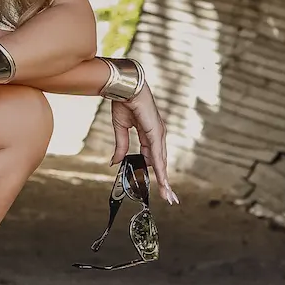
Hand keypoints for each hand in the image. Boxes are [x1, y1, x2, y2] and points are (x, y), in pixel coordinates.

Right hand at [112, 79, 176, 204]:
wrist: (125, 87)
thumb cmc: (123, 102)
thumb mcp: (120, 128)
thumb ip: (121, 146)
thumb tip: (115, 163)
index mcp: (150, 134)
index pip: (154, 158)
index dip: (156, 173)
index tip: (160, 186)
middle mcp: (157, 136)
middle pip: (161, 163)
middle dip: (164, 181)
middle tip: (169, 198)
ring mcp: (158, 134)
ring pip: (162, 162)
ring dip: (164, 180)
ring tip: (168, 196)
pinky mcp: (155, 132)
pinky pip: (157, 155)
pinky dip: (160, 169)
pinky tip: (162, 180)